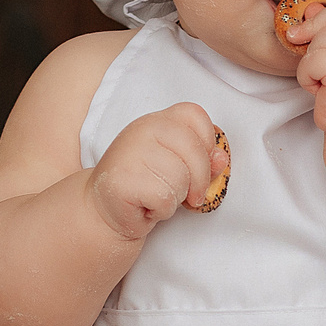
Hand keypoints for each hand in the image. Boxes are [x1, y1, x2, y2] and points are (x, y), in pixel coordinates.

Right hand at [86, 103, 226, 240]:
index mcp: (158, 121)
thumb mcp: (178, 167)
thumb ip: (202, 160)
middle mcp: (143, 129)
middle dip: (199, 180)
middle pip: (194, 149)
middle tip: (189, 195)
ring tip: (157, 196)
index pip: (195, 115)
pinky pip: (165, 198)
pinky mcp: (124, 179)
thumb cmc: (144, 186)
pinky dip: (161, 211)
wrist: (104, 210)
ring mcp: (131, 152)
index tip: (199, 164)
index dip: (207, 142)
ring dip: (176, 198)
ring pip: (181, 177)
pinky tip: (146, 206)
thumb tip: (221, 158)